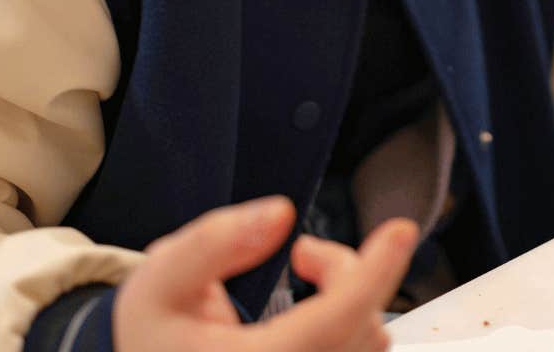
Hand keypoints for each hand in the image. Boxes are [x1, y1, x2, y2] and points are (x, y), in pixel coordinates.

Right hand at [113, 195, 417, 350]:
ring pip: (368, 342)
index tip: (399, 231)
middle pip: (358, 323)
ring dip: (352, 297)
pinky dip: (354, 322)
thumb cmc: (154, 336)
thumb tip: (279, 214)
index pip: (333, 321)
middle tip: (303, 252)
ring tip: (306, 275)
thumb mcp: (158, 283)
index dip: (371, 273)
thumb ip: (212, 243)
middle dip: (345, 270)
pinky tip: (322, 311)